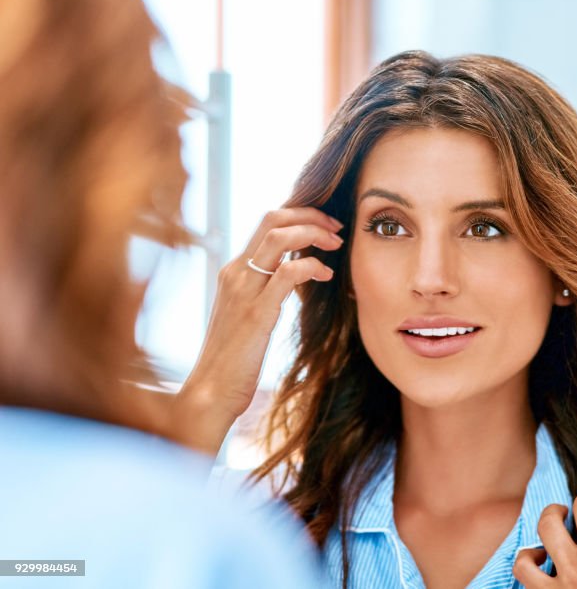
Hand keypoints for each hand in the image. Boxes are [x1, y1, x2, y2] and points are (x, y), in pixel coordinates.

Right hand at [171, 207, 343, 453]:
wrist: (212, 391)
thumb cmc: (235, 356)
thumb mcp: (248, 313)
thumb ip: (265, 289)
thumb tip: (292, 272)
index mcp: (234, 270)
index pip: (267, 222)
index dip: (300, 215)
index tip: (326, 225)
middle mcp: (235, 272)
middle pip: (272, 218)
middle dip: (310, 215)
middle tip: (337, 228)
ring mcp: (243, 290)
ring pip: (279, 236)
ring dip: (314, 233)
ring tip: (336, 245)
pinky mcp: (256, 312)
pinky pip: (287, 272)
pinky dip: (312, 266)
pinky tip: (326, 276)